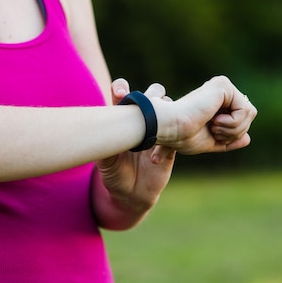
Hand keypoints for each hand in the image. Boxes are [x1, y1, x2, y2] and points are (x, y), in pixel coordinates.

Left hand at [95, 79, 176, 216]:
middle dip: (151, 93)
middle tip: (146, 102)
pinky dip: (169, 144)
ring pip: (170, 108)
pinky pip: (178, 137)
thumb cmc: (114, 173)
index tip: (120, 91)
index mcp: (125, 118)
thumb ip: (105, 145)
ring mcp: (161, 131)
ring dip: (165, 111)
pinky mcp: (172, 147)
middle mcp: (145, 120)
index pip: (124, 95)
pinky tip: (154, 159)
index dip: (121, 88)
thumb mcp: (105, 161)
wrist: (131, 194)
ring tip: (154, 126)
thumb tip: (103, 131)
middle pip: (154, 93)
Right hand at [154, 75, 256, 154]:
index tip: (212, 134)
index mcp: (216, 101)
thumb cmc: (182, 136)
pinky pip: (245, 110)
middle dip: (234, 132)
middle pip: (249, 115)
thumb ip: (228, 140)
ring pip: (250, 113)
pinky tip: (215, 120)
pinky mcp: (224, 85)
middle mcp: (221, 90)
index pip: (242, 119)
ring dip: (233, 129)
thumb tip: (248, 139)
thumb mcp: (211, 141)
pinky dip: (232, 123)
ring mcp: (223, 86)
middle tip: (213, 130)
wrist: (172, 128)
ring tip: (213, 126)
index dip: (232, 134)